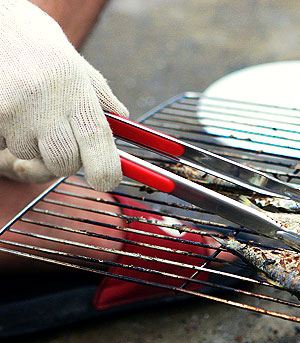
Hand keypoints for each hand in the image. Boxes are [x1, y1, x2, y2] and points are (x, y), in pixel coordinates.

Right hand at [0, 0, 127, 190]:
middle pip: (63, 163)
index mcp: (73, 89)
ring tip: (27, 108)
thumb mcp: (74, 64)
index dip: (106, 171)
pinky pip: (3, 145)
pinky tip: (8, 106)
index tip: (107, 180)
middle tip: (59, 134)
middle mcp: (43, 105)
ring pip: (30, 155)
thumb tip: (124, 121)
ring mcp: (11, 114)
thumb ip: (99, 97)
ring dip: (32, 142)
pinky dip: (7, 135)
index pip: (97, 143)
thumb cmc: (34, 42)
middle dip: (64, 157)